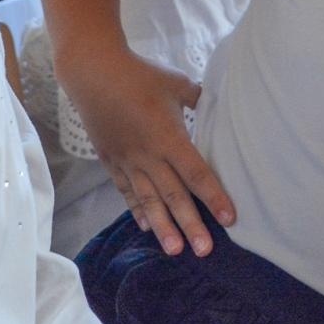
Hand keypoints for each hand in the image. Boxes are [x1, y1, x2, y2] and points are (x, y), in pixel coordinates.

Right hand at [61, 49, 234, 256]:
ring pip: (148, 199)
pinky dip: (137, 208)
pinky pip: (126, 190)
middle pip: (174, 195)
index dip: (214, 196)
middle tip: (204, 251)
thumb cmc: (140, 75)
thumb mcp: (177, 83)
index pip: (196, 173)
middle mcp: (149, 155)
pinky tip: (146, 226)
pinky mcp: (111, 160)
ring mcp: (127, 161)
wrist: (94, 73)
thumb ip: (198, 99)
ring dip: (162, 226)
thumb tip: (216, 105)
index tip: (229, 218)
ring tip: (174, 250)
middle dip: (190, 224)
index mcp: (169, 137)